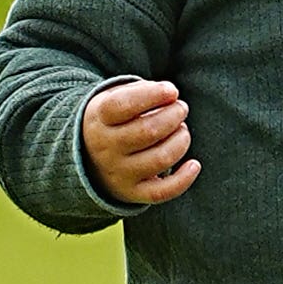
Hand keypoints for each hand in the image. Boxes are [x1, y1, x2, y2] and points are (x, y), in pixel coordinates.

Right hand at [82, 79, 198, 206]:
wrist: (88, 158)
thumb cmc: (115, 120)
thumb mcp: (115, 98)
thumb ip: (141, 92)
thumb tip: (171, 95)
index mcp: (99, 119)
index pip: (122, 105)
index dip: (152, 94)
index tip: (171, 91)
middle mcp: (106, 148)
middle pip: (148, 131)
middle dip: (174, 115)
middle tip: (180, 109)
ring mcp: (119, 173)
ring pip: (160, 159)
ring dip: (181, 140)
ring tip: (182, 130)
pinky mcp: (133, 193)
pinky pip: (162, 191)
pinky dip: (184, 179)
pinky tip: (194, 164)